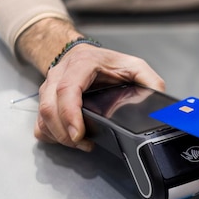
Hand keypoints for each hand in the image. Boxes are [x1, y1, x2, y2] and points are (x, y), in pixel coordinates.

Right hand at [35, 43, 163, 149]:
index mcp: (82, 64)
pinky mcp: (45, 100)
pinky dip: (50, 134)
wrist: (85, 54)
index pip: (68, 89)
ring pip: (42, 116)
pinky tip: (68, 139)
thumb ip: (150, 81)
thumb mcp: (134, 67)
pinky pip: (40, 122)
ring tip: (80, 143)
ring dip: (58, 135)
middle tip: (82, 144)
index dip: (70, 114)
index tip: (78, 134)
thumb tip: (158, 100)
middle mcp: (60, 74)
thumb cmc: (108, 63)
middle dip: (64, 132)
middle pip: (50, 106)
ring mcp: (49, 88)